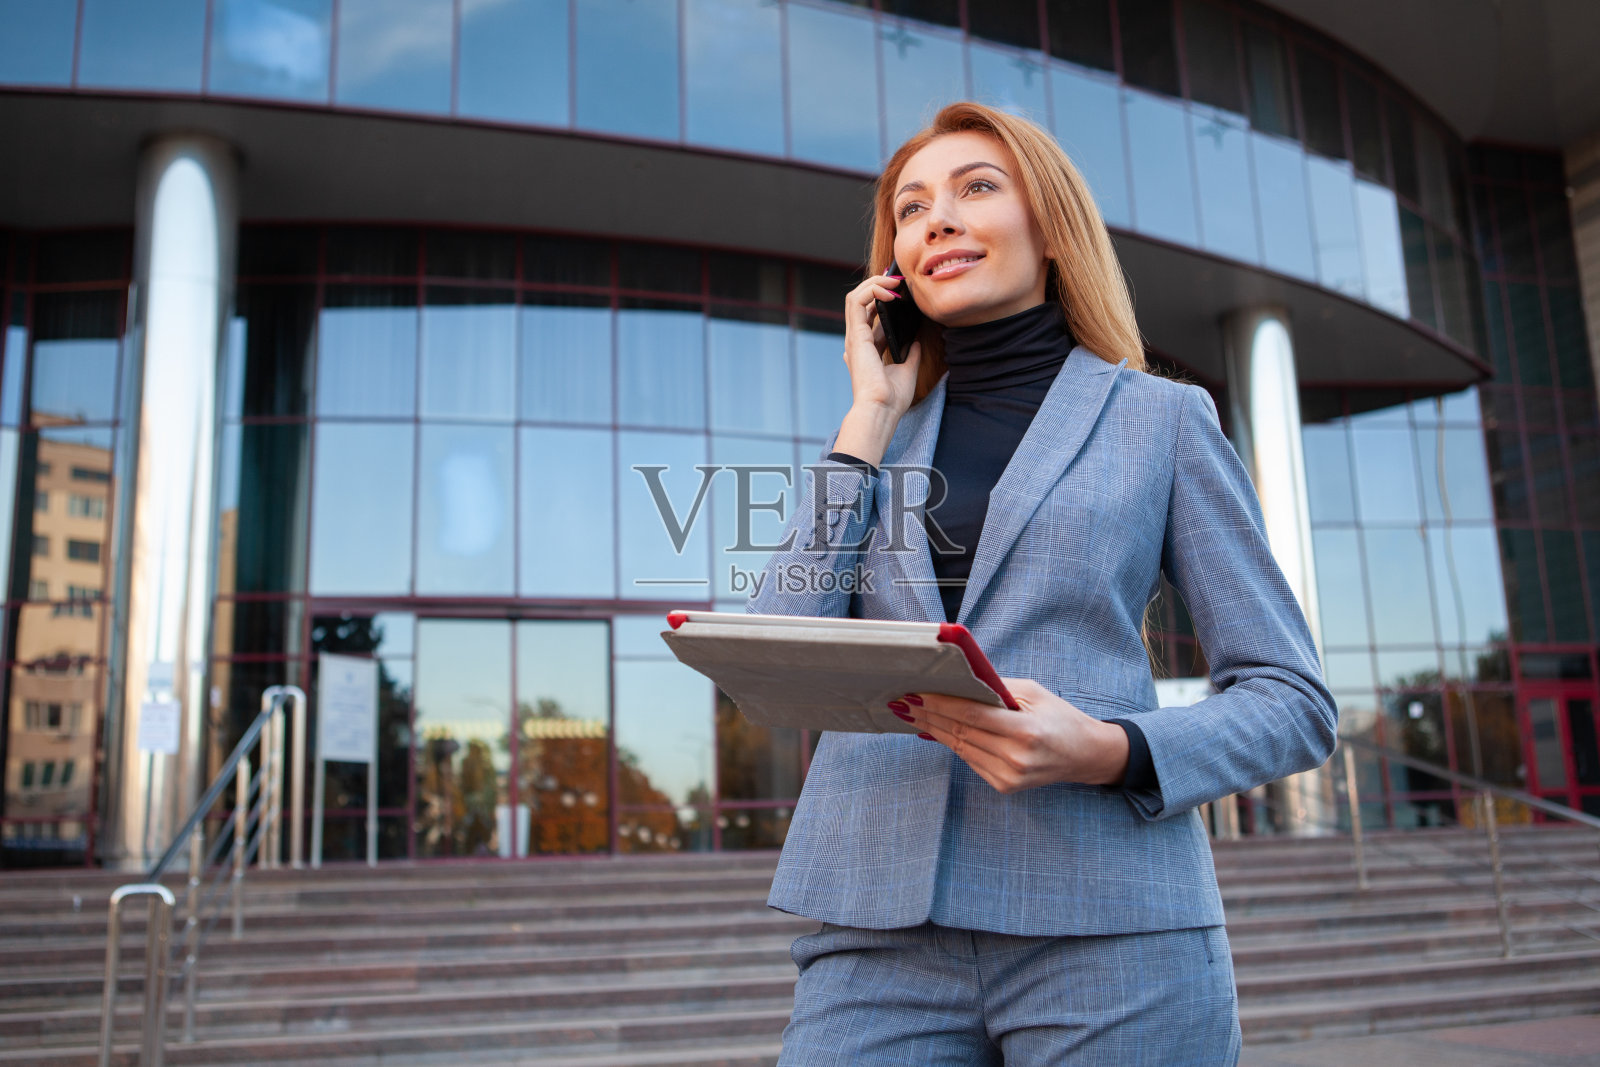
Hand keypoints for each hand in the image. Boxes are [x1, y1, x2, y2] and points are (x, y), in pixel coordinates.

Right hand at [833, 273, 922, 467]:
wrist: (881, 409)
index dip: (884, 298)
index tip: (901, 290)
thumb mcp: (907, 370)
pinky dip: (872, 290)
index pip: (870, 314)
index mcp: (867, 348)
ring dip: (875, 284)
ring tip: (895, 282)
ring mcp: (854, 336)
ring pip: (856, 296)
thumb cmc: (891, 398)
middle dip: (878, 285)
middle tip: (899, 279)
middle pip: (862, 301)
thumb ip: (911, 354)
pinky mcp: (855, 334)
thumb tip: (917, 341)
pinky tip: (890, 292)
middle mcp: (858, 340)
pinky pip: (857, 301)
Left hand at [889, 678, 1129, 793]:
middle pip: (961, 732)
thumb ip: (995, 688)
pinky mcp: (1004, 786)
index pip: (973, 715)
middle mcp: (1016, 757)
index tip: (917, 693)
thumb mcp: (1033, 693)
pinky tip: (934, 730)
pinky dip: (951, 743)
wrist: (1084, 755)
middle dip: (929, 715)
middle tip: (904, 701)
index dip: (942, 704)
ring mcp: (1009, 776)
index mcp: (1026, 731)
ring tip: (912, 714)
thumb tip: (956, 681)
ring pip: (961, 748)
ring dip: (933, 730)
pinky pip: (970, 760)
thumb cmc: (1059, 717)